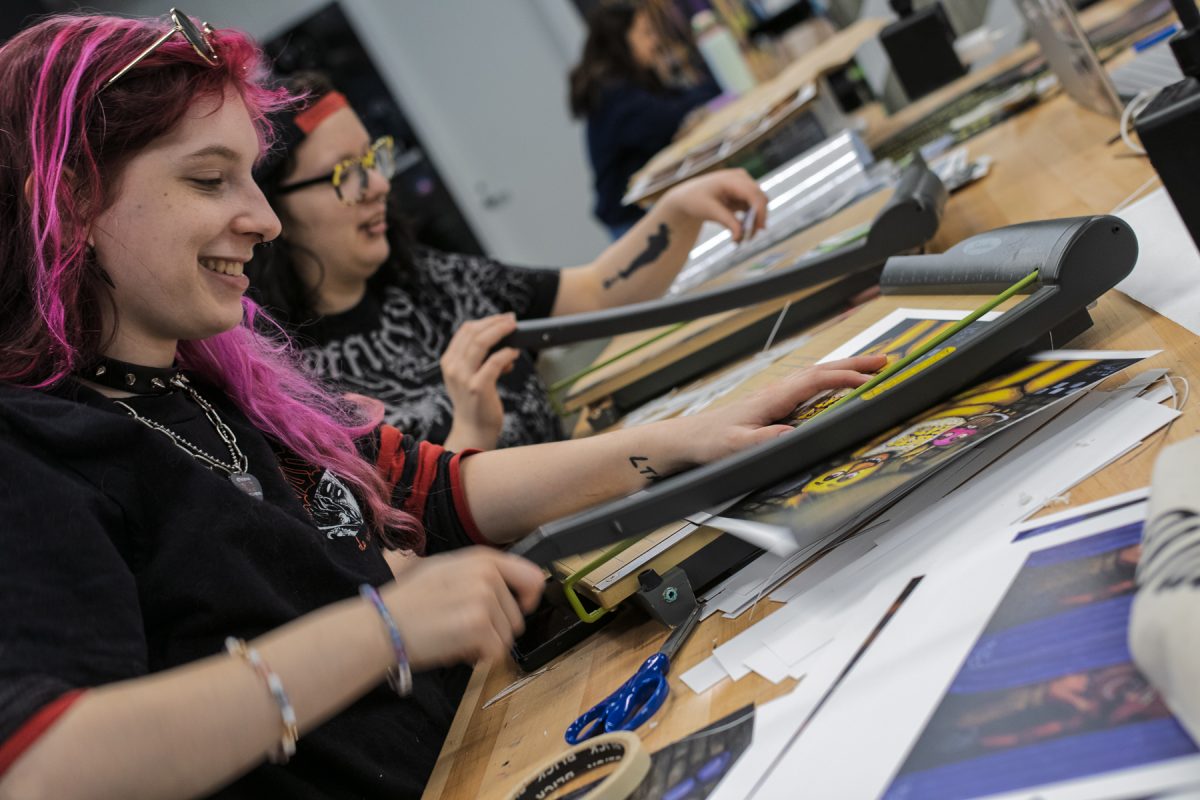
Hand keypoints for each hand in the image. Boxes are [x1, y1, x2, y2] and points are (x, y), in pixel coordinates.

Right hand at [381, 548, 544, 668]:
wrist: (383, 624)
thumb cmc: (410, 601)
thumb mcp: (447, 569)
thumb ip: (481, 573)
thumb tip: (510, 586)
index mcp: (482, 559)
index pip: (533, 576)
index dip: (529, 599)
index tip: (518, 610)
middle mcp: (487, 574)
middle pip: (518, 617)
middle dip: (496, 630)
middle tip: (465, 630)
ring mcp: (483, 599)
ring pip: (507, 637)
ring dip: (485, 645)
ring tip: (456, 637)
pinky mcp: (478, 625)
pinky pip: (496, 653)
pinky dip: (478, 658)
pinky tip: (456, 649)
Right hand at [440, 313, 520, 450]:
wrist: (474, 431)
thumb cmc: (477, 403)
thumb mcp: (472, 377)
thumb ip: (482, 360)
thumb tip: (505, 345)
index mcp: (449, 361)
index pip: (465, 331)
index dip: (486, 321)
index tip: (502, 318)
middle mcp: (453, 367)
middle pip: (474, 332)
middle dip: (495, 322)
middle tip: (512, 320)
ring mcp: (463, 377)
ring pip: (482, 342)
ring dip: (501, 332)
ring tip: (515, 330)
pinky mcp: (477, 387)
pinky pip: (494, 362)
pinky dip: (507, 354)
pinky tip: (514, 354)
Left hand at [659, 168, 766, 241]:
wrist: (688, 197)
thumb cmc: (696, 200)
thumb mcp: (710, 211)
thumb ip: (727, 222)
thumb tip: (740, 237)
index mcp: (731, 179)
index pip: (753, 193)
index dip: (760, 211)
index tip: (759, 228)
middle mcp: (742, 179)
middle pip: (760, 199)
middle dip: (757, 219)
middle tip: (748, 239)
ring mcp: (744, 186)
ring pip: (759, 205)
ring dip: (754, 222)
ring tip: (742, 238)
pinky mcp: (744, 195)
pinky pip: (753, 209)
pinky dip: (750, 221)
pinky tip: (740, 233)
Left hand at [679, 355, 887, 464]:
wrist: (690, 438)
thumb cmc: (711, 442)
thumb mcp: (736, 447)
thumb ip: (763, 441)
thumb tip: (790, 435)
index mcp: (773, 397)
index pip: (816, 380)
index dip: (844, 377)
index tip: (869, 380)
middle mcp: (777, 390)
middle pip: (822, 369)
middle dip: (855, 362)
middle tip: (886, 360)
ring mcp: (776, 394)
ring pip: (817, 374)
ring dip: (845, 368)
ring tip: (872, 367)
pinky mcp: (773, 401)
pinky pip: (810, 384)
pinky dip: (831, 379)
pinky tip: (838, 384)